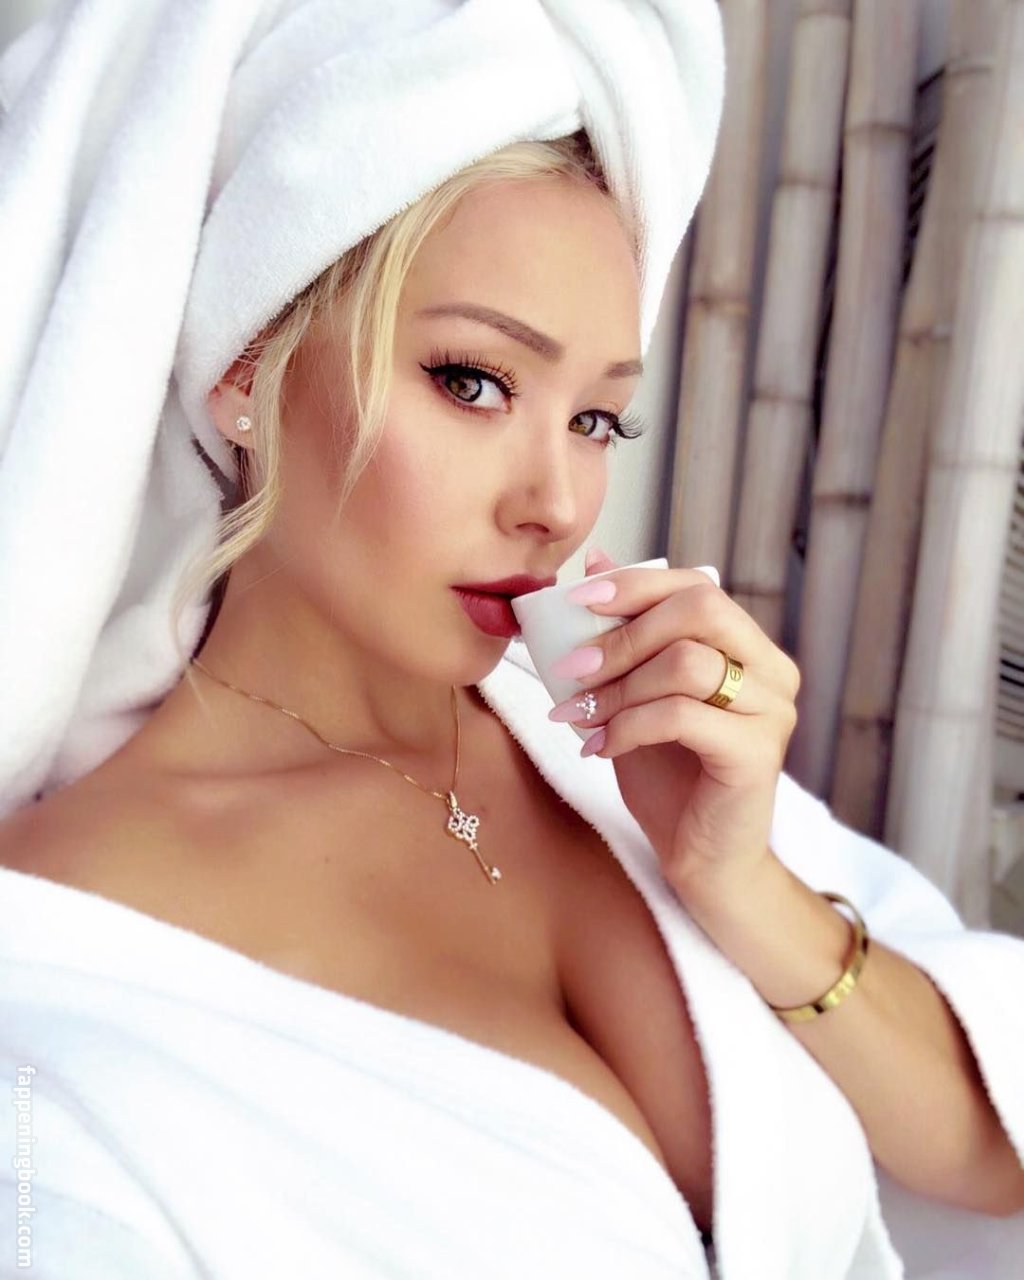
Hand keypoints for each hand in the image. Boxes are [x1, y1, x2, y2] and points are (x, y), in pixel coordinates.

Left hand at [547, 548, 800, 897]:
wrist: (700, 858)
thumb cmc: (670, 776)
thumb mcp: (636, 693)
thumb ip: (625, 632)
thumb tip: (597, 561)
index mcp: (748, 646)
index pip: (698, 586)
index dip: (636, 585)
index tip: (578, 601)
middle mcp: (772, 670)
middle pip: (700, 610)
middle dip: (623, 634)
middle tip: (571, 668)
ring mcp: (772, 711)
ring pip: (686, 662)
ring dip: (617, 687)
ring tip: (580, 715)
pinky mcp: (756, 753)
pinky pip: (681, 715)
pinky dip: (627, 726)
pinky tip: (600, 747)